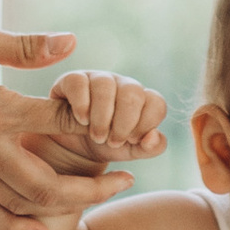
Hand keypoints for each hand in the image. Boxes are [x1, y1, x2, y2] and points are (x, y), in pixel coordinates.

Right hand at [0, 23, 141, 229]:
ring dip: (64, 207)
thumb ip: (22, 45)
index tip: (125, 124)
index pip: (57, 122)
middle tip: (127, 180)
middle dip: (92, 188)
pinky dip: (16, 224)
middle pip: (47, 184)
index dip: (96, 122)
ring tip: (100, 197)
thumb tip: (71, 44)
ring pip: (21, 202)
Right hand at [45, 67, 169, 173]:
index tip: (132, 141)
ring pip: (105, 86)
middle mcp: (122, 85)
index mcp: (141, 100)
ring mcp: (98, 79)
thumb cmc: (107, 144)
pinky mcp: (73, 79)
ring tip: (96, 136)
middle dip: (123, 123)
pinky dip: (81, 105)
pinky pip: (79, 83)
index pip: (156, 102)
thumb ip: (150, 147)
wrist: (74, 146)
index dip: (146, 124)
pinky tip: (81, 119)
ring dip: (101, 117)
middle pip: (133, 92)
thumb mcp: (130, 151)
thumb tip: (153, 137)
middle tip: (111, 142)